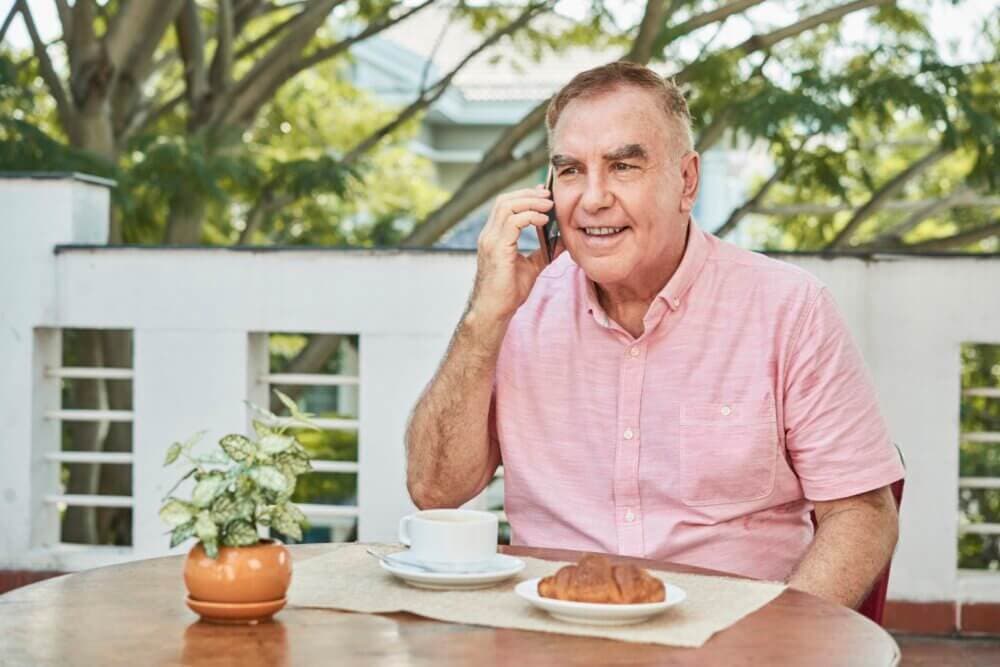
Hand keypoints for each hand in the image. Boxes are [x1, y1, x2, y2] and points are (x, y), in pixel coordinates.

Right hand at [469, 185, 563, 320]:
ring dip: (531, 202)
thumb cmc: (508, 292)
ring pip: (507, 206)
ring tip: (549, 205)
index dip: (525, 196)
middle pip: (504, 200)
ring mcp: (490, 240)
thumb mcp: (531, 267)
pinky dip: (530, 216)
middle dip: (529, 194)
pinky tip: (544, 221)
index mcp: (494, 237)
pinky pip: (513, 222)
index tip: (545, 194)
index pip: (505, 205)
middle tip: (549, 195)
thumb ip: (544, 251)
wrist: (494, 311)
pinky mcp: (497, 249)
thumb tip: (563, 239)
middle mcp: (489, 235)